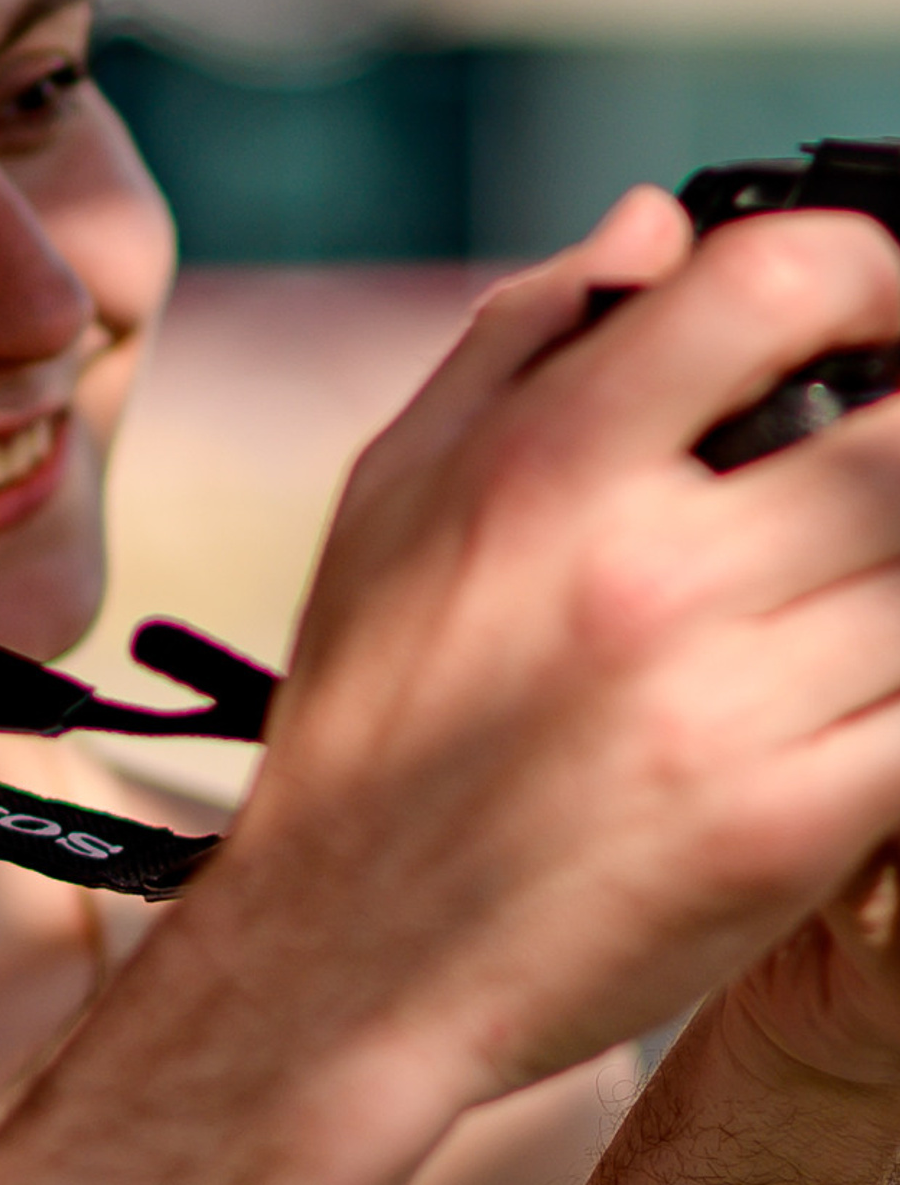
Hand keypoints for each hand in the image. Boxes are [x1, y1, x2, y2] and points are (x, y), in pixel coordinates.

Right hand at [192, 184, 899, 1102]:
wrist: (342, 963)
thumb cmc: (368, 718)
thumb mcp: (392, 493)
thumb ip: (525, 336)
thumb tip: (659, 221)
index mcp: (545, 467)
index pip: (779, 283)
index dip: (870, 267)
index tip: (874, 308)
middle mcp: (643, 575)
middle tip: (879, 462)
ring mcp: (725, 708)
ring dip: (899, 566)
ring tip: (848, 583)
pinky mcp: (786, 832)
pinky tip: (856, 678)